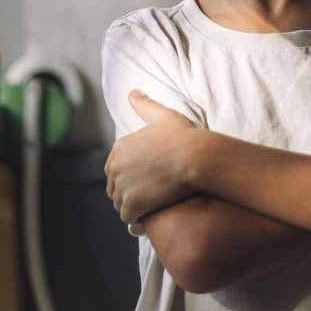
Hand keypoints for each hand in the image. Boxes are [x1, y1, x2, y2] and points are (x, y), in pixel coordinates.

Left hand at [105, 91, 199, 222]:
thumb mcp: (162, 116)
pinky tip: (151, 212)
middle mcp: (115, 166)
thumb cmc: (183, 136)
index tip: (146, 178)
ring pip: (120, 203)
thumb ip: (145, 105)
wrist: (196, 157)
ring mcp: (122, 186)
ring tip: (151, 204)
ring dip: (132, 206)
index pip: (114, 168)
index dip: (130, 175)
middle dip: (129, 192)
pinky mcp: (132, 204)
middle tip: (150, 193)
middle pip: (114, 187)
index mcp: (119, 147)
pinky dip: (137, 217)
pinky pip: (128, 217)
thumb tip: (132, 93)